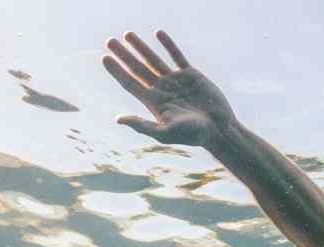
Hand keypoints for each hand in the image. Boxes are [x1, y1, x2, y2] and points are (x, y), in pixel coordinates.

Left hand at [102, 30, 234, 147]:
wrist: (219, 129)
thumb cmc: (193, 135)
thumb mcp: (166, 133)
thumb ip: (142, 126)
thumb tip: (118, 119)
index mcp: (153, 102)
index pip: (130, 82)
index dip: (116, 70)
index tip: (104, 57)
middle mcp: (161, 89)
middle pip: (137, 68)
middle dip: (123, 55)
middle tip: (109, 41)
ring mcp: (176, 81)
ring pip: (153, 59)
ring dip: (140, 47)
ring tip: (127, 34)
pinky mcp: (191, 75)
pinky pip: (176, 56)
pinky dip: (167, 45)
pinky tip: (157, 34)